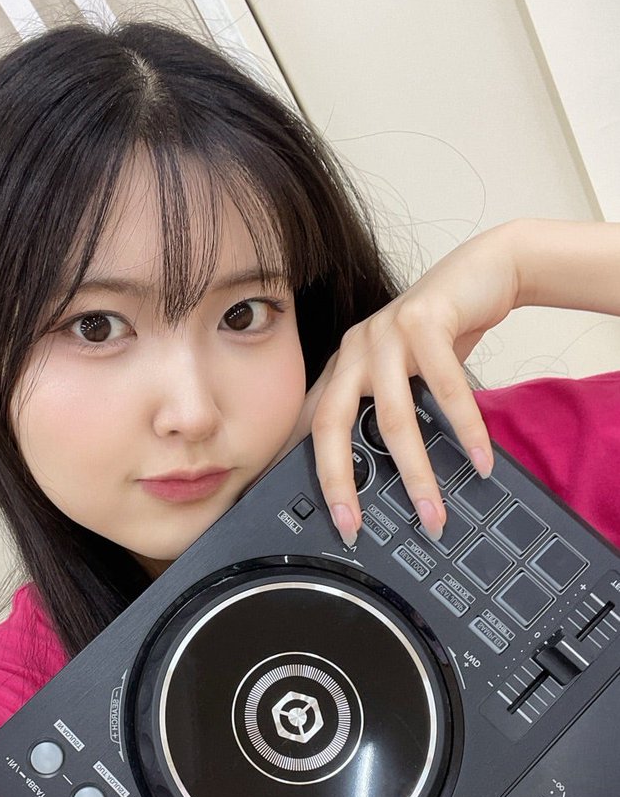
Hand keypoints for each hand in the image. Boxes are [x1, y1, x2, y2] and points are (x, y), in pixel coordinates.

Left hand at [268, 222, 522, 544]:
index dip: (313, 473)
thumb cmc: (443, 333)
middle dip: (339, 481)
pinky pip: (446, 387)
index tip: (326, 516)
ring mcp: (384, 333)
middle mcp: (353, 349)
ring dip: (416, 473)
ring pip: (392, 417)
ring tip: (433, 513)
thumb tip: (385, 479)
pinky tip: (480, 460)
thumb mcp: (406, 377)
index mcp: (342, 368)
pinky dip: (466, 428)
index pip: (313, 429)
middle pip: (331, 423)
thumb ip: (387, 414)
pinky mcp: (423, 318)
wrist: (483, 272)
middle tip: (351, 524)